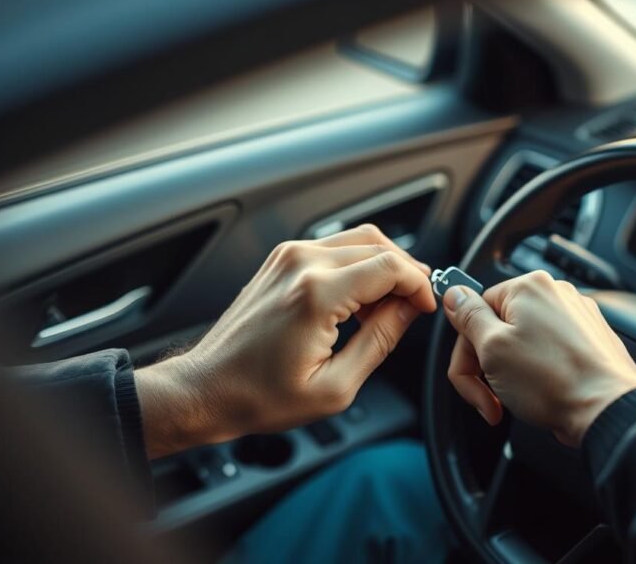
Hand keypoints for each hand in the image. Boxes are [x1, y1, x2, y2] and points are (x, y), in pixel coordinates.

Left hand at [137, 225, 435, 457]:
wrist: (208, 388)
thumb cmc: (261, 396)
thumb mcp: (336, 386)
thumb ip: (380, 340)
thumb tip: (410, 310)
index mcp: (316, 295)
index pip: (391, 267)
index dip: (419, 286)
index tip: (427, 309)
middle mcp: (301, 264)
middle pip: (379, 245)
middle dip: (406, 274)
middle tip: (414, 308)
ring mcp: (288, 256)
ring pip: (360, 240)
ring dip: (384, 267)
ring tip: (386, 309)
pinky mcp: (282, 259)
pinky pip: (336, 248)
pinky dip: (359, 266)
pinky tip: (360, 301)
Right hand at [443, 271, 635, 446]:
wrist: (606, 410)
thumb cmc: (554, 381)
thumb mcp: (493, 348)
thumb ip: (469, 316)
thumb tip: (454, 294)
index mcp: (529, 287)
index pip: (476, 309)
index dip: (467, 350)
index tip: (471, 378)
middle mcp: (555, 294)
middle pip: (498, 327)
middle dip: (487, 367)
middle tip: (489, 397)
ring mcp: (576, 316)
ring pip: (522, 343)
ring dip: (510, 373)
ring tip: (519, 398)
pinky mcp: (589, 340)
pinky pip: (548, 352)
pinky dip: (537, 374)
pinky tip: (541, 394)